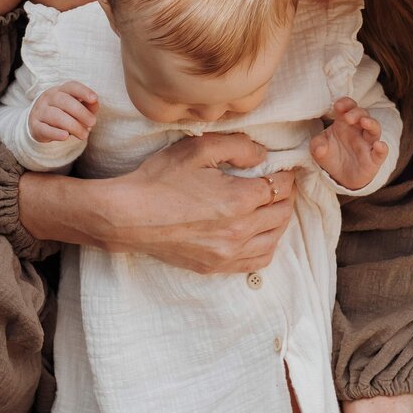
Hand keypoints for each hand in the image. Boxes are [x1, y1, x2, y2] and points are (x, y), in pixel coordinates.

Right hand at [29, 81, 97, 144]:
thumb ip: (88, 105)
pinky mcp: (35, 126)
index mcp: (60, 90)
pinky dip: (55, 133)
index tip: (94, 99)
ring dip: (72, 125)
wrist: (39, 124)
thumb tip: (95, 103)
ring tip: (84, 135)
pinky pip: (44, 129)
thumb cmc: (64, 113)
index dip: (83, 91)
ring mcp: (40, 111)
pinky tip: (65, 136)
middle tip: (92, 122)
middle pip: (63, 100)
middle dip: (80, 112)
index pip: (71, 86)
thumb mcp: (77, 107)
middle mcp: (48, 98)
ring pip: (55, 115)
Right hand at [109, 134, 297, 272]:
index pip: (281, 187)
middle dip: (284, 196)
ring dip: (278, 221)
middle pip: (282, 213)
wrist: (127, 216)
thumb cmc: (159, 179)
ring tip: (269, 207)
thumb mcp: (198, 149)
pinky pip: (258, 261)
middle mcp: (239, 230)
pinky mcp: (216, 266)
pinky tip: (259, 233)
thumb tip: (263, 155)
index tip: (282, 168)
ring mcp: (228, 252)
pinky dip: (266, 246)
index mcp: (239, 199)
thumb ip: (238, 146)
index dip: (286, 174)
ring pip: (275, 239)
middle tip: (277, 184)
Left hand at [310, 96, 388, 190]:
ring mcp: (367, 144)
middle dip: (356, 113)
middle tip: (348, 117)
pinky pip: (381, 153)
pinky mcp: (374, 159)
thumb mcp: (319, 150)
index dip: (345, 103)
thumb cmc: (331, 156)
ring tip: (364, 122)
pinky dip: (382, 148)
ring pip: (375, 129)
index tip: (338, 106)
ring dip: (371, 123)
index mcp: (344, 123)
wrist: (339, 177)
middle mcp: (358, 131)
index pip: (348, 107)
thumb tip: (319, 149)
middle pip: (363, 114)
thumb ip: (317, 145)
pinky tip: (379, 145)